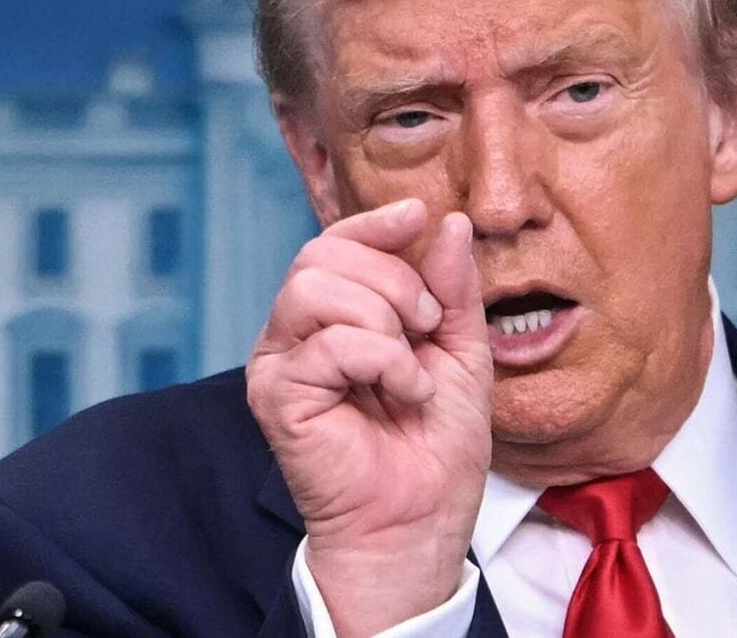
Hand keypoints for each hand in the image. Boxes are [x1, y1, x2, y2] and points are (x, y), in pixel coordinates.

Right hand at [246, 199, 492, 635]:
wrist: (422, 520)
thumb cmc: (434, 445)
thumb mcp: (459, 350)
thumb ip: (450, 287)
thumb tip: (447, 221)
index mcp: (332, 318)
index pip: (335, 243)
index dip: (374, 223)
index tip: (417, 215)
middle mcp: (295, 335)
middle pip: (323, 254)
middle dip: (393, 278)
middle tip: (427, 326)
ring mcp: (280, 365)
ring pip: (315, 287)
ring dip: (384, 317)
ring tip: (412, 364)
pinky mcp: (276, 397)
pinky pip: (328, 343)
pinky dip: (382, 360)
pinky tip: (402, 393)